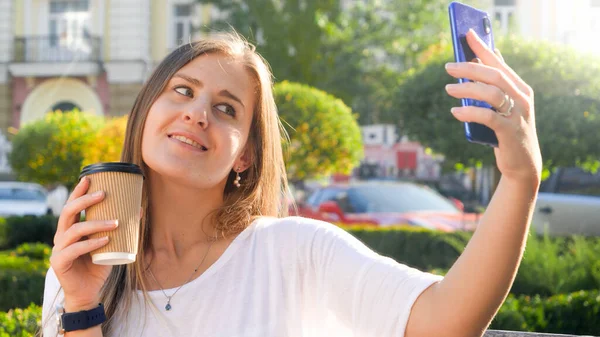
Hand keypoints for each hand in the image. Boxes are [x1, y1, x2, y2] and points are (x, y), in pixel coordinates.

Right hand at [49, 177, 117, 310]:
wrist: (88, 291)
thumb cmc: (98, 265)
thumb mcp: (111, 244)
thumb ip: (120, 228)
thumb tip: (139, 210)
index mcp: (71, 229)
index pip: (72, 206)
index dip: (78, 192)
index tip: (89, 178)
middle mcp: (62, 236)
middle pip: (68, 212)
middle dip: (85, 200)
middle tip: (103, 194)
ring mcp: (58, 249)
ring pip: (74, 230)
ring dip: (96, 224)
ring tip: (115, 223)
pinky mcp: (59, 262)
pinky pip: (74, 250)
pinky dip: (90, 244)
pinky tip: (105, 240)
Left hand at [444, 29, 541, 186]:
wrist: (521, 164)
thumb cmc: (507, 132)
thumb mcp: (504, 107)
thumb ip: (496, 86)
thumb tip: (483, 60)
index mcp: (520, 88)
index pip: (499, 63)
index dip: (483, 48)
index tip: (468, 35)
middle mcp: (522, 98)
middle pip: (494, 75)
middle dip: (469, 67)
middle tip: (448, 66)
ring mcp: (517, 114)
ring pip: (491, 93)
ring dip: (467, 88)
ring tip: (448, 88)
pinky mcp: (509, 131)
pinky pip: (488, 117)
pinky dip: (470, 112)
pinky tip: (456, 111)